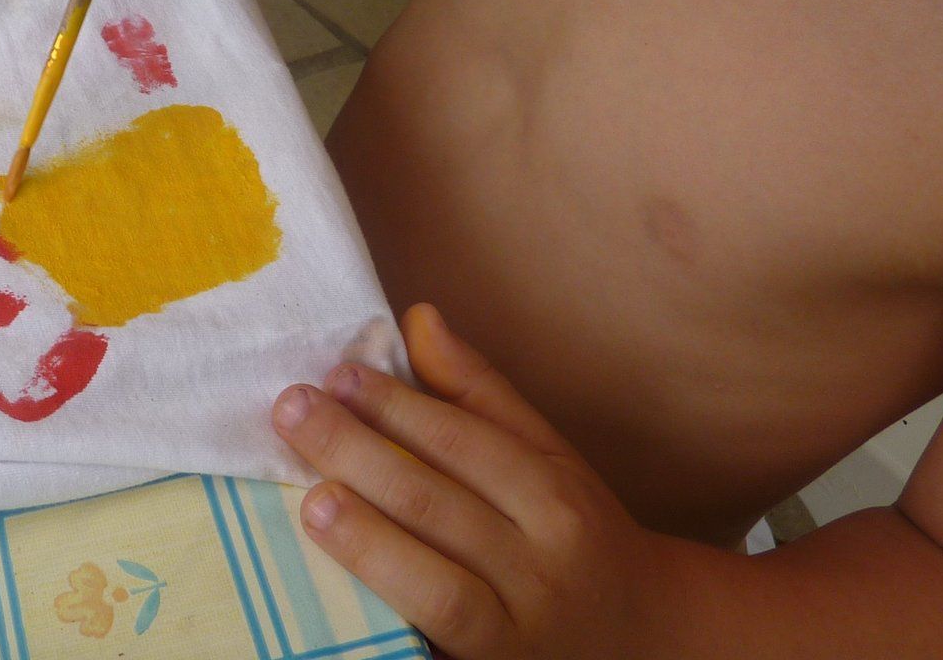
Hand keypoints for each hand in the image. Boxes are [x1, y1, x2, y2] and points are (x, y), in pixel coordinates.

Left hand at [273, 304, 683, 659]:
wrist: (649, 640)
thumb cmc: (577, 536)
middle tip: (293, 410)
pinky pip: (438, 643)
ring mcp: (519, 632)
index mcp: (556, 497)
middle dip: (360, 452)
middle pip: (439, 504)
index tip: (336, 374)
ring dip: (369, 541)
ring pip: (438, 585)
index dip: (397, 406)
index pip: (465, 443)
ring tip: (311, 500)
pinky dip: (390, 619)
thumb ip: (480, 393)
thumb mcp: (548, 459)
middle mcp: (544, 564)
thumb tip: (418, 316)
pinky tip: (336, 595)